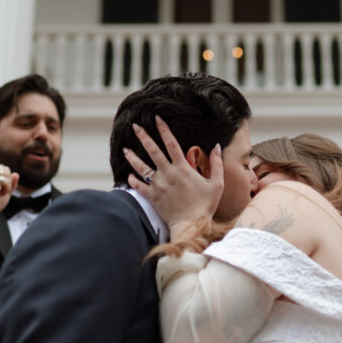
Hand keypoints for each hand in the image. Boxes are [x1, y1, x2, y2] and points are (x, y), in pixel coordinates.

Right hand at [0, 165, 18, 228]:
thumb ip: (11, 183)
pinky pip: (7, 182)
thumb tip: (16, 174)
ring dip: (7, 187)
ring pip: (7, 175)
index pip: (3, 169)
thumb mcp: (4, 192)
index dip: (6, 180)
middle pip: (6, 169)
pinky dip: (6, 190)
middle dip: (7, 182)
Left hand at [123, 116, 223, 230]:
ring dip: (132, 157)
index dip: (164, 129)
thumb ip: (216, 164)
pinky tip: (129, 175)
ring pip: (141, 167)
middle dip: (143, 137)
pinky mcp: (152, 197)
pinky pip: (139, 186)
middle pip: (153, 151)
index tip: (157, 118)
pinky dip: (132, 181)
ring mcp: (158, 185)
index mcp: (182, 168)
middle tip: (135, 126)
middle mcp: (168, 174)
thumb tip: (216, 147)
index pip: (171, 143)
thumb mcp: (217, 183)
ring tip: (125, 149)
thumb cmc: (205, 205)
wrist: (190, 224)